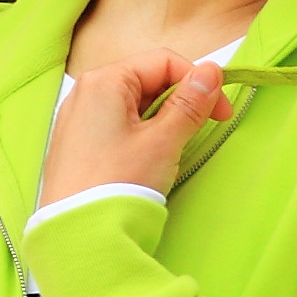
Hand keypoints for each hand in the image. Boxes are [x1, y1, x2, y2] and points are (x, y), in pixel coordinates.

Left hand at [41, 50, 236, 214]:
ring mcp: (77, 120)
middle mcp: (85, 92)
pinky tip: (143, 164)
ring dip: (160, 122)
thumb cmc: (118, 183)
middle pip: (146, 81)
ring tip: (168, 154)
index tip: (221, 114)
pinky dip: (139, 136)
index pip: (163, 62)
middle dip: (178, 103)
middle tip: (196, 133)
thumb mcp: (163, 141)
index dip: (197, 82)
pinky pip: (116, 127)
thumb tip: (211, 71)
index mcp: (104, 81)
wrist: (76, 235)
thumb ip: (190, 103)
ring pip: (133, 106)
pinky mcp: (75, 146)